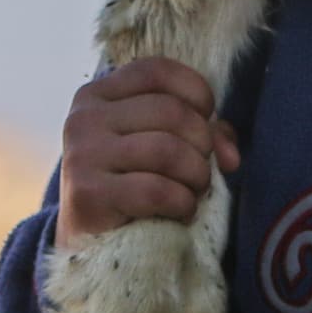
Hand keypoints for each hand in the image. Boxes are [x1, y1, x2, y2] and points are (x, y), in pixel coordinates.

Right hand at [56, 56, 241, 246]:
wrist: (90, 241)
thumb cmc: (134, 184)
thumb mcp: (163, 144)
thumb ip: (203, 132)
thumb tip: (230, 155)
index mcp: (98, 95)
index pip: (157, 71)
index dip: (196, 92)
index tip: (206, 118)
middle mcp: (84, 118)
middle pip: (171, 111)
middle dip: (203, 144)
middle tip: (201, 170)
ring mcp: (81, 154)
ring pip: (168, 150)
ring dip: (196, 176)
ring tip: (192, 191)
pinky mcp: (87, 194)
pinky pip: (156, 190)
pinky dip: (181, 203)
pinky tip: (179, 211)